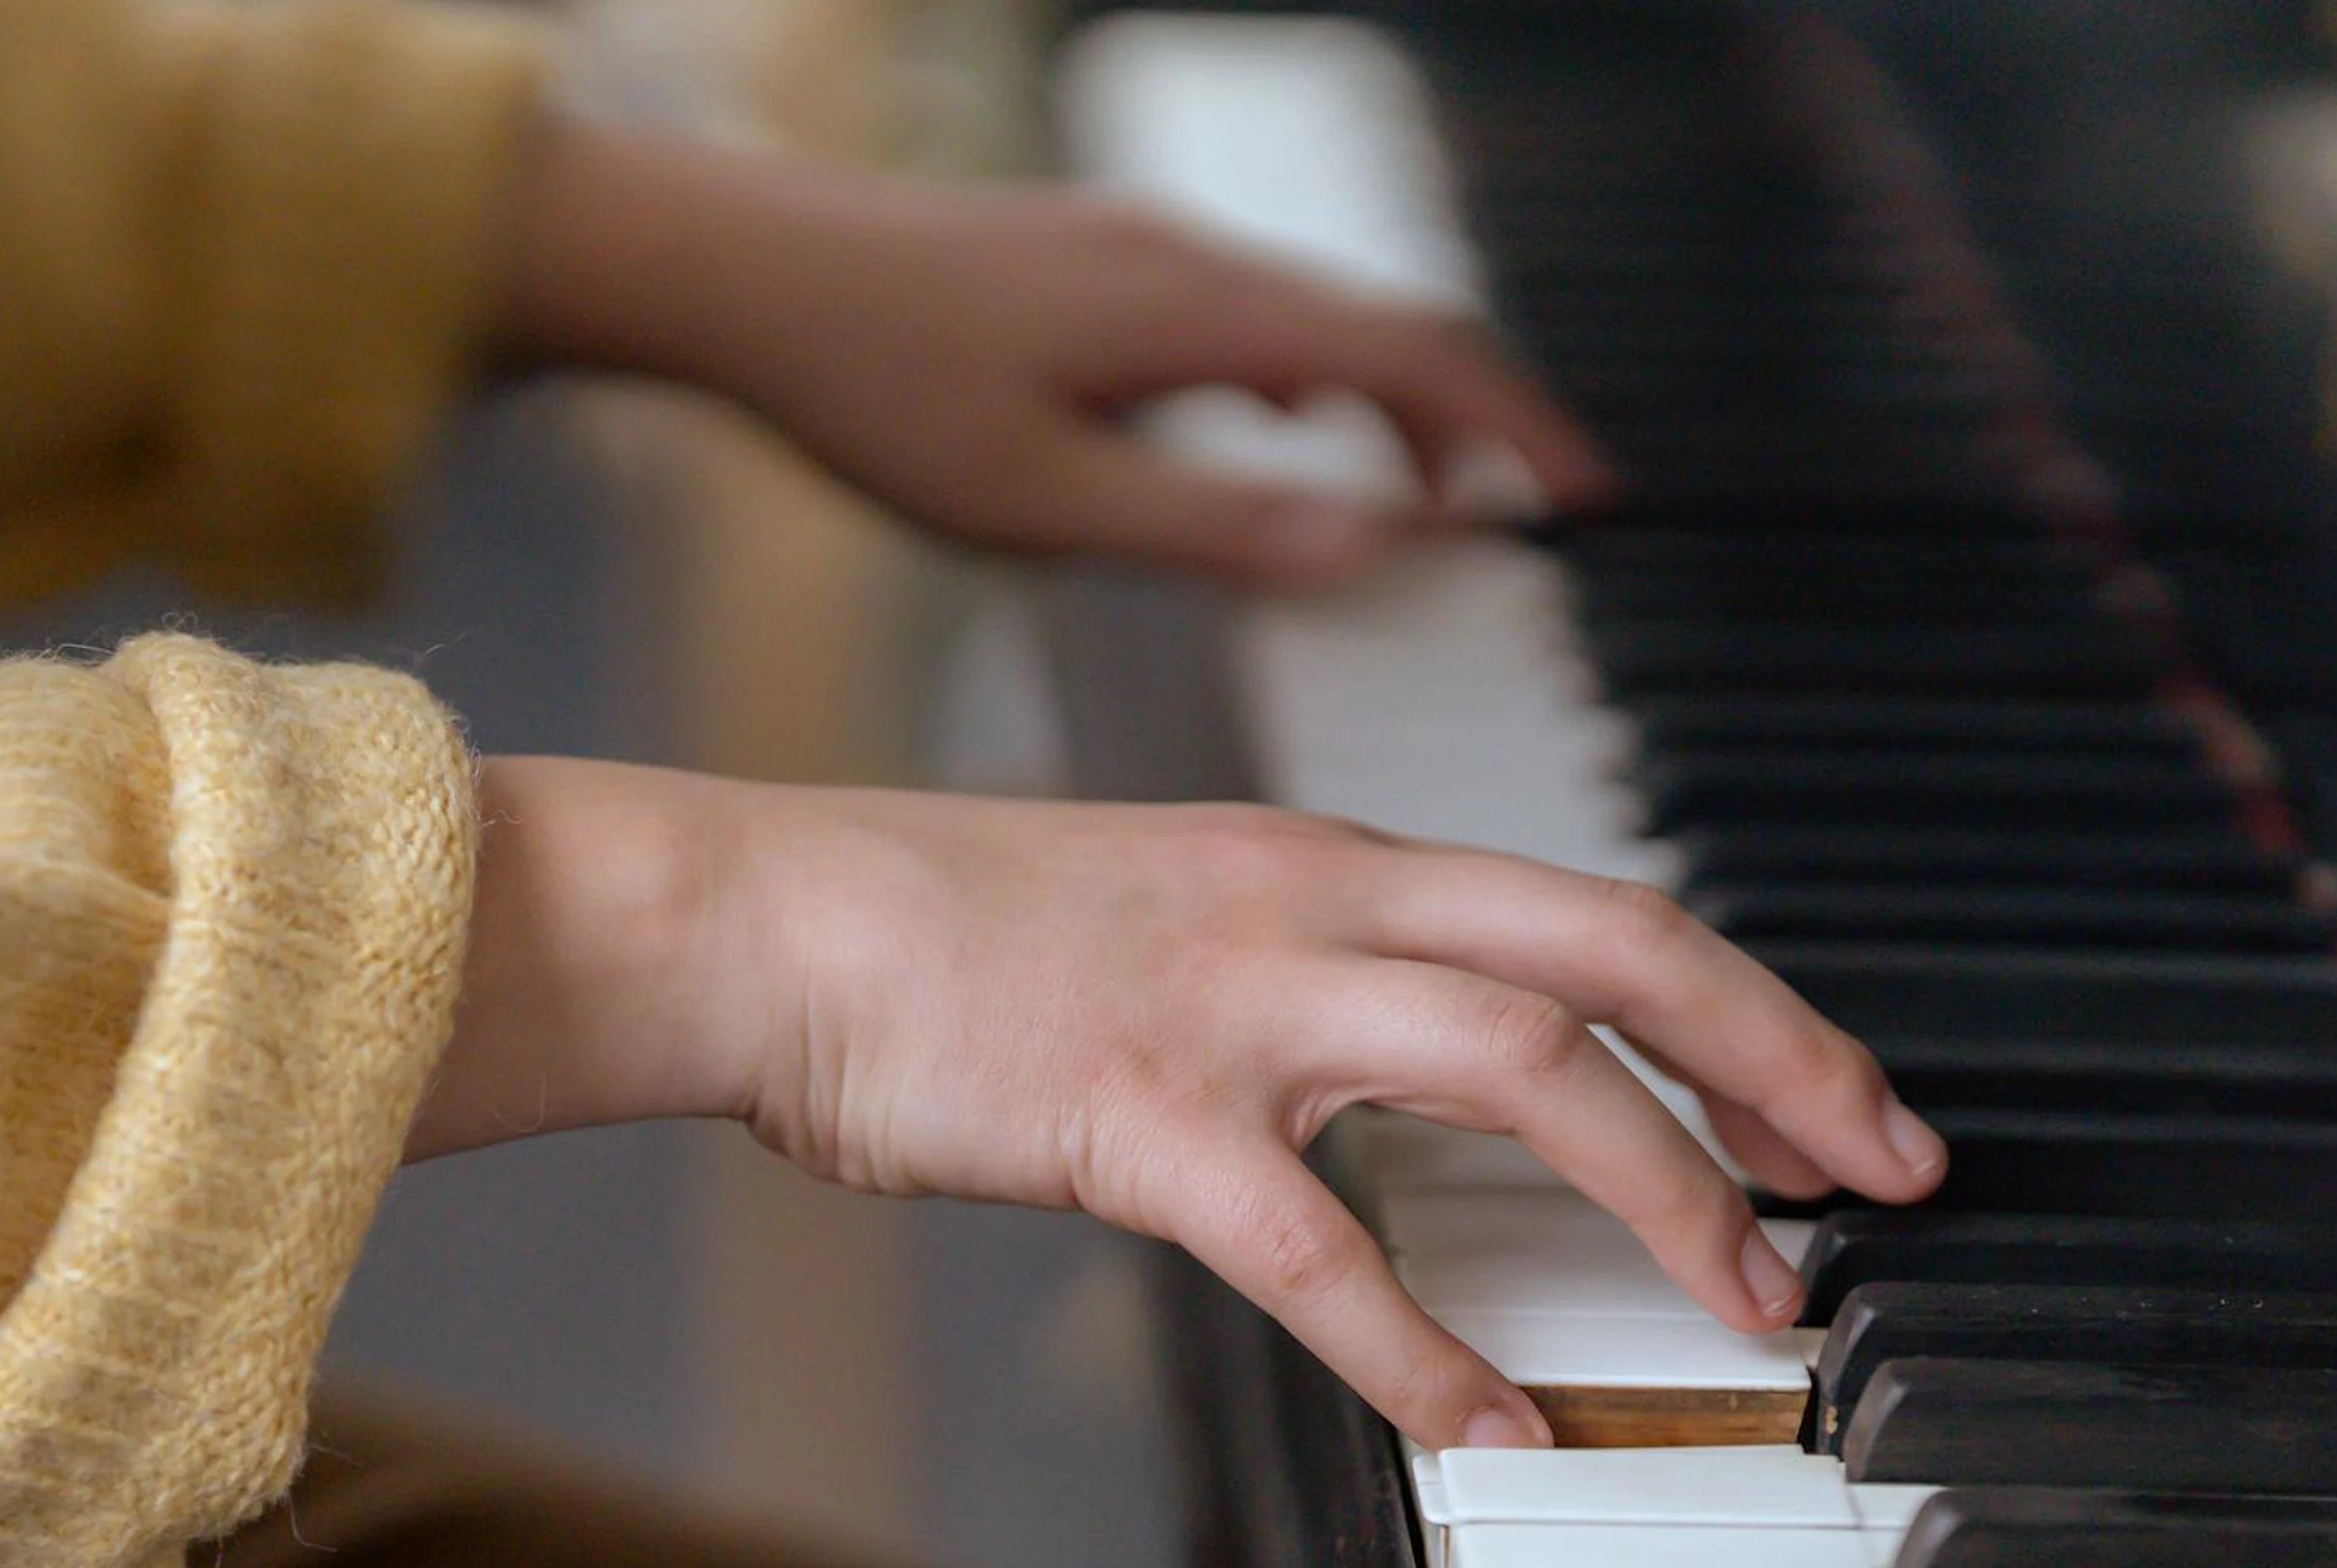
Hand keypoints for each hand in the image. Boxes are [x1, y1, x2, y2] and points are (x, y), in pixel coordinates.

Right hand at [411, 759, 1947, 1451]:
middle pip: (1613, 952)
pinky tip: (1490, 1427)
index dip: (1745, 1002)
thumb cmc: (939, 929)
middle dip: (1781, 1059)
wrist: (764, 918)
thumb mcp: (1166, 912)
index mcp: (1325, 859)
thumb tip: (1411, 1072)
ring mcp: (1229, 1001)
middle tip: (1891, 1172)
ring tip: (1750, 1301)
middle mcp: (1311, 903)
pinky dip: (1421, 1346)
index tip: (1842, 1093)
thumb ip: (1302, 975)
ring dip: (1661, 1186)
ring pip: (1516, 1066)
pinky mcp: (1134, 1112)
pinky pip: (1319, 1244)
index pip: (1591, 913)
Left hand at [483, 127, 1609, 588]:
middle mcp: (1190, 261)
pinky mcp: (1100, 260)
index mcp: (1199, 317)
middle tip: (1526, 513)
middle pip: (1389, 327)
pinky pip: (1251, 310)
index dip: (1521, 429)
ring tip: (1418, 498)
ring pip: (1319, 317)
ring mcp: (1145, 250)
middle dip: (1475, 423)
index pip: (1418, 358)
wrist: (745, 274)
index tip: (1590, 495)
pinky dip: (1309, 375)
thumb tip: (1369, 548)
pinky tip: (1275, 429)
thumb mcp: (1045, 503)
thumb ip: (1215, 531)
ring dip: (1388, 402)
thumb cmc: (872, 386)